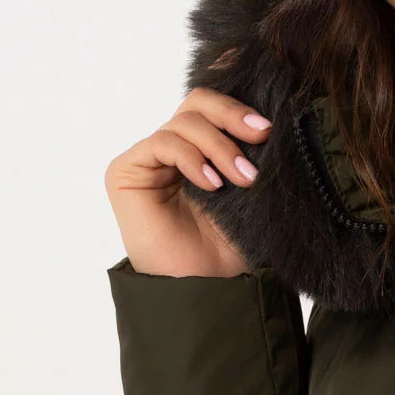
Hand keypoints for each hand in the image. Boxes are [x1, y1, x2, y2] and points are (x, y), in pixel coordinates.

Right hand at [105, 86, 271, 278]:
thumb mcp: (250, 196)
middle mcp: (172, 151)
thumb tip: (268, 122)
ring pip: (184, 122)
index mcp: (201, 153)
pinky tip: (212, 185)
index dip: (239, 111)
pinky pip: (162, 142)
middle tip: (260, 137)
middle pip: (197, 103)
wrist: (206, 290)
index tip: (269, 130)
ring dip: (220, 147)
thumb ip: (250, 156)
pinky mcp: (126, 171)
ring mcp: (148, 160)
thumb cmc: (229, 251)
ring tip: (244, 180)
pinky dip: (192, 157)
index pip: (215, 110)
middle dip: (232, 117)